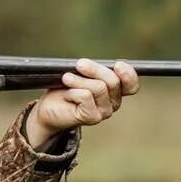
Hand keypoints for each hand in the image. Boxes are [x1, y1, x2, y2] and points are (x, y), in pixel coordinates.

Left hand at [24, 59, 138, 145]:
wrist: (49, 108)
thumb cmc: (66, 88)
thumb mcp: (82, 74)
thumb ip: (94, 70)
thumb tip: (97, 64)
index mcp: (115, 91)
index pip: (131, 84)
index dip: (128, 74)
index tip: (117, 64)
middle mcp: (113, 103)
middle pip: (113, 80)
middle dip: (94, 69)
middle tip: (79, 64)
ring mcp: (104, 112)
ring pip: (99, 87)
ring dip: (78, 80)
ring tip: (66, 79)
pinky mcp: (92, 118)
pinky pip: (86, 96)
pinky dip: (72, 91)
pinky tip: (67, 95)